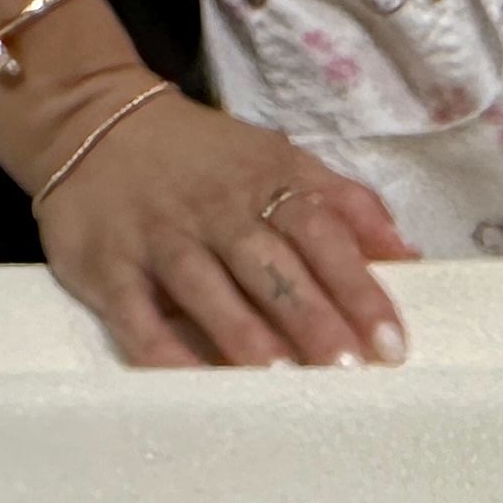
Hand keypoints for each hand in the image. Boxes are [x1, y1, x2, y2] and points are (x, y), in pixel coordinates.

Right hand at [30, 73, 419, 369]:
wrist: (90, 120)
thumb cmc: (207, 161)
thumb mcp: (281, 161)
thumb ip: (347, 206)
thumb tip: (412, 257)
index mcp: (267, 183)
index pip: (322, 234)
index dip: (358, 289)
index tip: (390, 344)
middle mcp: (215, 210)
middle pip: (269, 265)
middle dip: (311, 318)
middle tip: (346, 370)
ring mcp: (159, 236)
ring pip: (205, 287)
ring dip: (244, 333)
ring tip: (280, 377)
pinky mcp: (107, 264)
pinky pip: (134, 312)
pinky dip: (160, 349)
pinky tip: (191, 382)